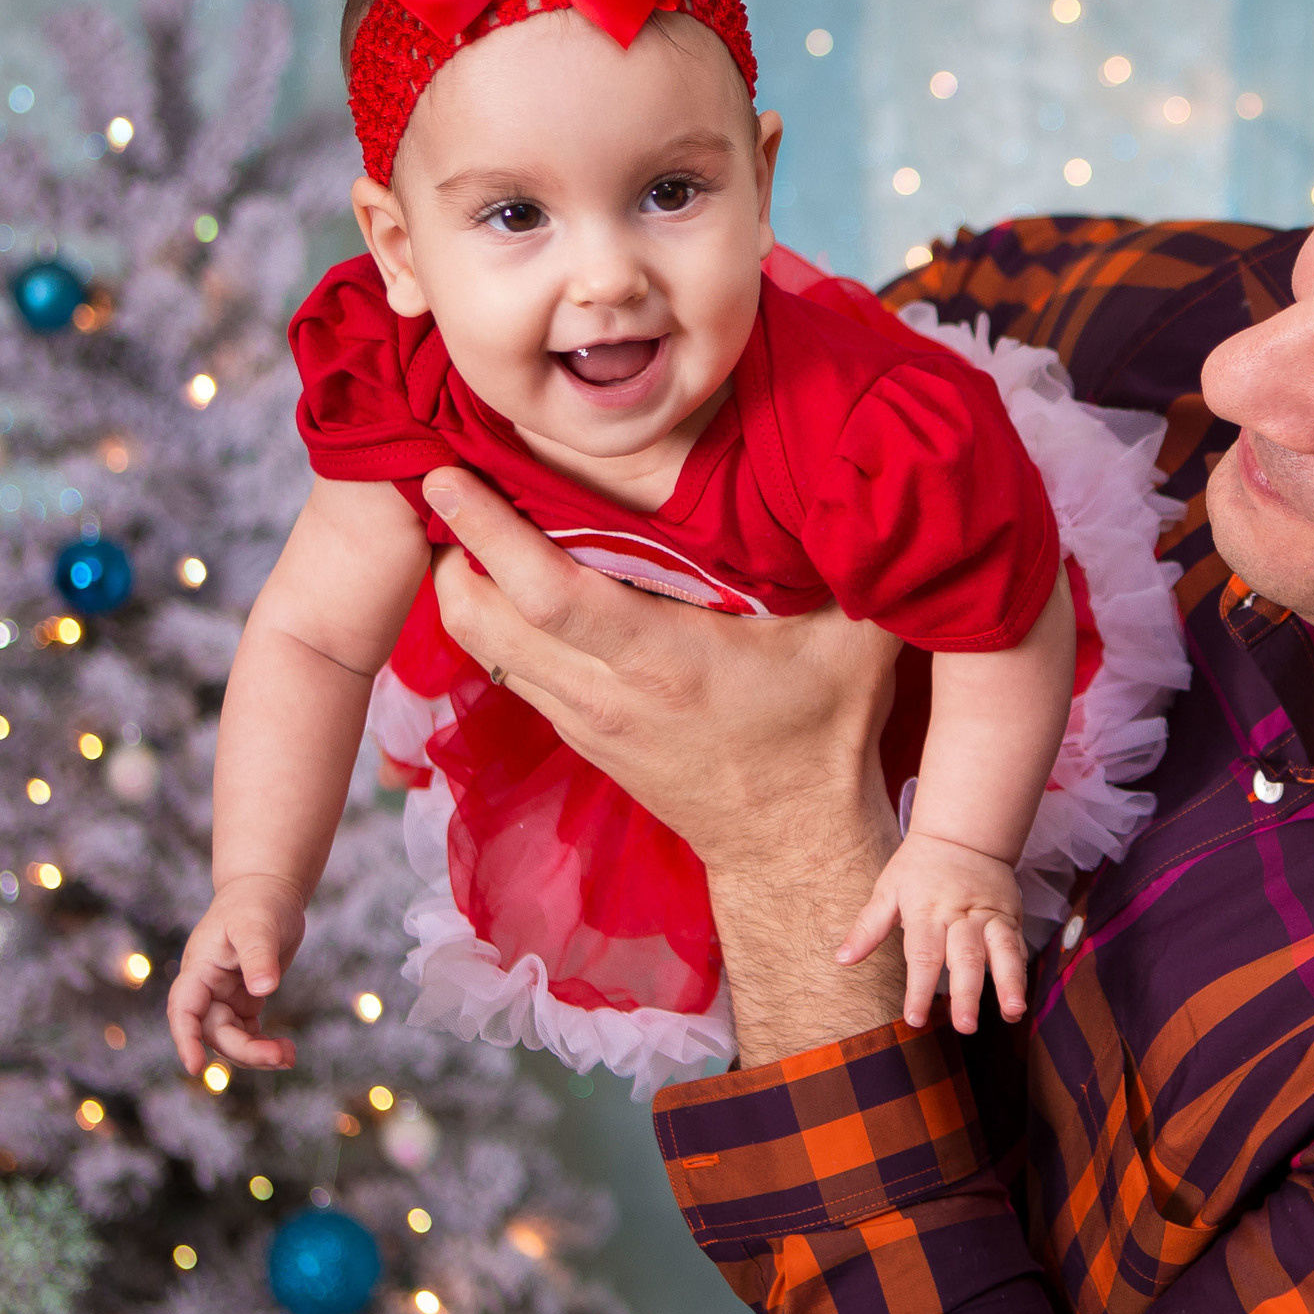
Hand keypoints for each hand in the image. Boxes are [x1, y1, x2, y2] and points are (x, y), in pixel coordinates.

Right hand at [165, 873, 306, 1074]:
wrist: (268, 890)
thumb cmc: (257, 902)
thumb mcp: (258, 925)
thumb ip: (258, 957)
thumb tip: (264, 991)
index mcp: (200, 969)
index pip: (184, 1010)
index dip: (186, 1040)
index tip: (195, 1068)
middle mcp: (207, 987)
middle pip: (215, 1032)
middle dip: (244, 1049)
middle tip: (281, 1057)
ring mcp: (224, 996)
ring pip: (232, 1037)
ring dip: (256, 1052)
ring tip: (289, 1057)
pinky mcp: (244, 998)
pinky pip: (247, 1031)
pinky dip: (263, 1043)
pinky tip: (286, 1050)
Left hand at [422, 470, 897, 864]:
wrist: (791, 844)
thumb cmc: (825, 733)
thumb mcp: (857, 639)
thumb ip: (854, 559)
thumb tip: (865, 470)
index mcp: (663, 662)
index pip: (548, 592)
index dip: (489, 531)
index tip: (447, 474)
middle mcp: (605, 694)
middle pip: (480, 618)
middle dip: (450, 545)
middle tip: (447, 476)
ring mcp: (583, 718)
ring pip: (482, 645)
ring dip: (463, 582)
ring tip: (469, 516)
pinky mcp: (578, 731)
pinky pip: (509, 663)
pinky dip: (492, 616)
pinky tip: (509, 573)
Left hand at [841, 831, 1029, 1033]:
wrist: (964, 832)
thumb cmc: (918, 865)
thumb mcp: (888, 889)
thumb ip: (868, 927)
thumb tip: (841, 959)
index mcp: (927, 910)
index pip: (923, 955)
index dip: (919, 989)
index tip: (915, 1019)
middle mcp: (961, 915)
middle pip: (965, 957)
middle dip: (966, 994)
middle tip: (965, 1027)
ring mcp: (989, 915)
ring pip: (1001, 950)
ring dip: (1007, 982)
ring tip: (1012, 1011)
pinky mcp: (1010, 916)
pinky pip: (1017, 945)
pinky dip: (1020, 972)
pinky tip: (1019, 1000)